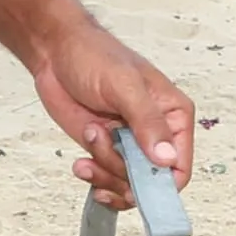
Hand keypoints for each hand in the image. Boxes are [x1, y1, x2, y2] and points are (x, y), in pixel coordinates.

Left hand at [26, 15, 193, 206]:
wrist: (56, 52)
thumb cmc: (94, 55)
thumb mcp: (125, 85)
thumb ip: (147, 122)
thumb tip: (167, 158)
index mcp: (173, 115)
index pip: (179, 167)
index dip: (159, 183)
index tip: (134, 182)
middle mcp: (155, 134)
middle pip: (150, 181)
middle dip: (122, 173)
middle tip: (101, 145)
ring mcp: (128, 144)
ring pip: (125, 183)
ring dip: (103, 170)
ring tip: (91, 135)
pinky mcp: (105, 149)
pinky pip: (106, 180)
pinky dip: (93, 177)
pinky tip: (81, 163)